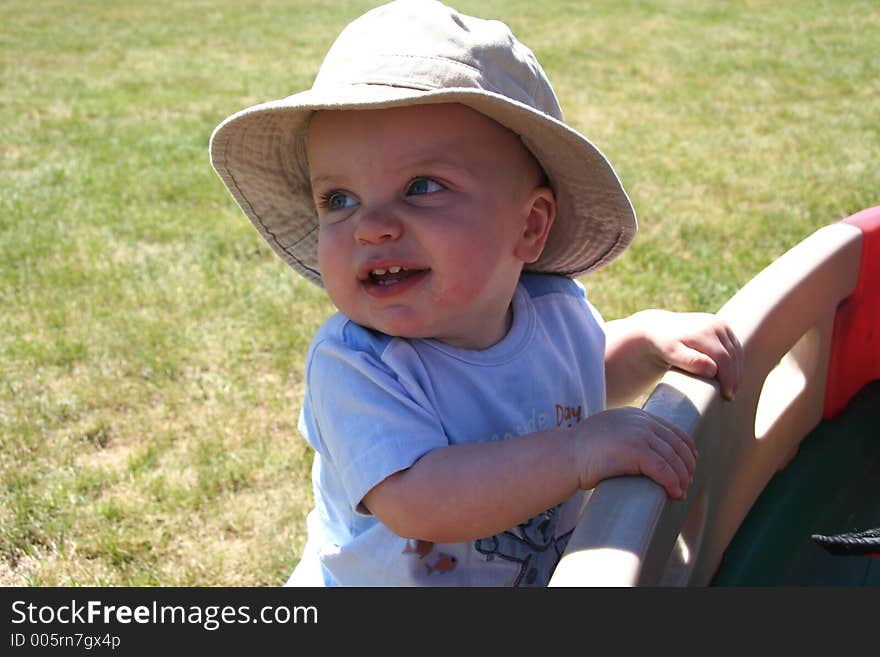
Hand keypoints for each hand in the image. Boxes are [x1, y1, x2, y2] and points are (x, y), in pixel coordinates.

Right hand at [573, 407, 697, 499]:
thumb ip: (628, 435)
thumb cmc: (582, 452)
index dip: (686, 448)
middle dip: (686, 465)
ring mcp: (638, 434)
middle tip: (687, 481)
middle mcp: (640, 421)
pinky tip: (674, 493)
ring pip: (673, 458)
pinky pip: (663, 469)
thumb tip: (646, 454)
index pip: (672, 429)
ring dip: (681, 477)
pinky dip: (672, 483)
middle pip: (676, 444)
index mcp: (635, 415)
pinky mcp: (635, 451)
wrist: (565, 455)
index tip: (690, 463)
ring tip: (681, 491)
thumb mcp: (610, 433)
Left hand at [638, 310, 742, 400]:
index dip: (728, 378)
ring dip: (737, 370)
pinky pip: (734, 347)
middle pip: (732, 355)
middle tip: (730, 396)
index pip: (723, 358)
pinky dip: (735, 362)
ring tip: (732, 388)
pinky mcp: (723, 327)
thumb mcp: (671, 354)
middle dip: (734, 377)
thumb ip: (690, 361)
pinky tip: (731, 375)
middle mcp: (715, 324)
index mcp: (704, 331)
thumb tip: (713, 370)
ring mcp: (720, 324)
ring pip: (736, 351)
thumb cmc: (664, 345)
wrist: (659, 329)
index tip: (727, 395)